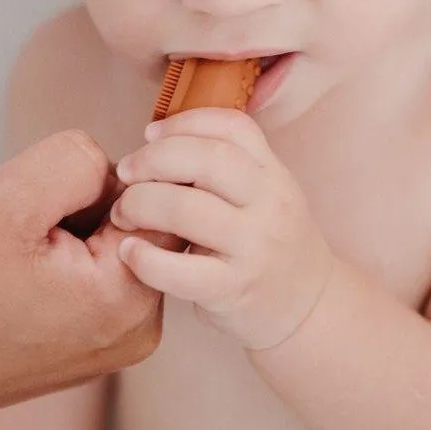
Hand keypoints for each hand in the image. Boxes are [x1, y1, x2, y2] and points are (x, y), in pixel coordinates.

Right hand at [0, 130, 162, 426]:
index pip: (156, 196)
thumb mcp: (9, 195)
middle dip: (81, 207)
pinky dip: (55, 262)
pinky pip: (88, 275)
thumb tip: (113, 172)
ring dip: (66, 231)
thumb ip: (81, 161)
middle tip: (20, 236)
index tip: (42, 205)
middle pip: (136, 220)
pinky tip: (9, 281)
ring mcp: (111, 346)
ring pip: (108, 242)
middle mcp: (136, 333)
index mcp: (130, 299)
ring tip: (9, 261)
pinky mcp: (83, 348)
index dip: (96, 181)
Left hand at [111, 109, 332, 350]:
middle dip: (154, 159)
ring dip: (141, 203)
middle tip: (126, 172)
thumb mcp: (264, 194)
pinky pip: (181, 271)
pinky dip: (146, 258)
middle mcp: (271, 204)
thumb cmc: (269, 243)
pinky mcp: (234, 290)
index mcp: (274, 173)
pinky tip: (128, 251)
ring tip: (122, 212)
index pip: (232, 127)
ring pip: (187, 209)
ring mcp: (255, 248)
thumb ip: (225, 167)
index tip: (150, 134)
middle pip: (207, 160)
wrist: (308, 307)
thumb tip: (156, 142)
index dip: (184, 122)